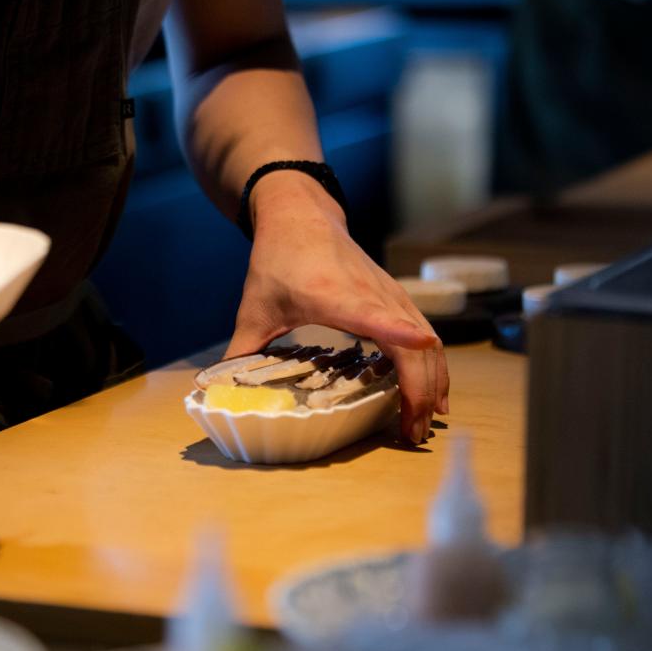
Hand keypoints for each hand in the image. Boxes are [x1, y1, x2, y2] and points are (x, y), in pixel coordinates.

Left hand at [226, 171, 448, 443]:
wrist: (301, 216)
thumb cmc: (276, 260)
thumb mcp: (253, 307)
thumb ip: (240, 350)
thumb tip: (217, 391)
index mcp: (332, 295)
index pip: (371, 313)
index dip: (397, 331)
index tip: (421, 347)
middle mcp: (370, 293)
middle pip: (412, 342)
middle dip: (419, 390)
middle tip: (411, 434)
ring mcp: (390, 295)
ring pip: (428, 341)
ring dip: (432, 383)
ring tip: (424, 423)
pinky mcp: (398, 298)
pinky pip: (427, 335)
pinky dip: (434, 365)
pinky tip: (433, 393)